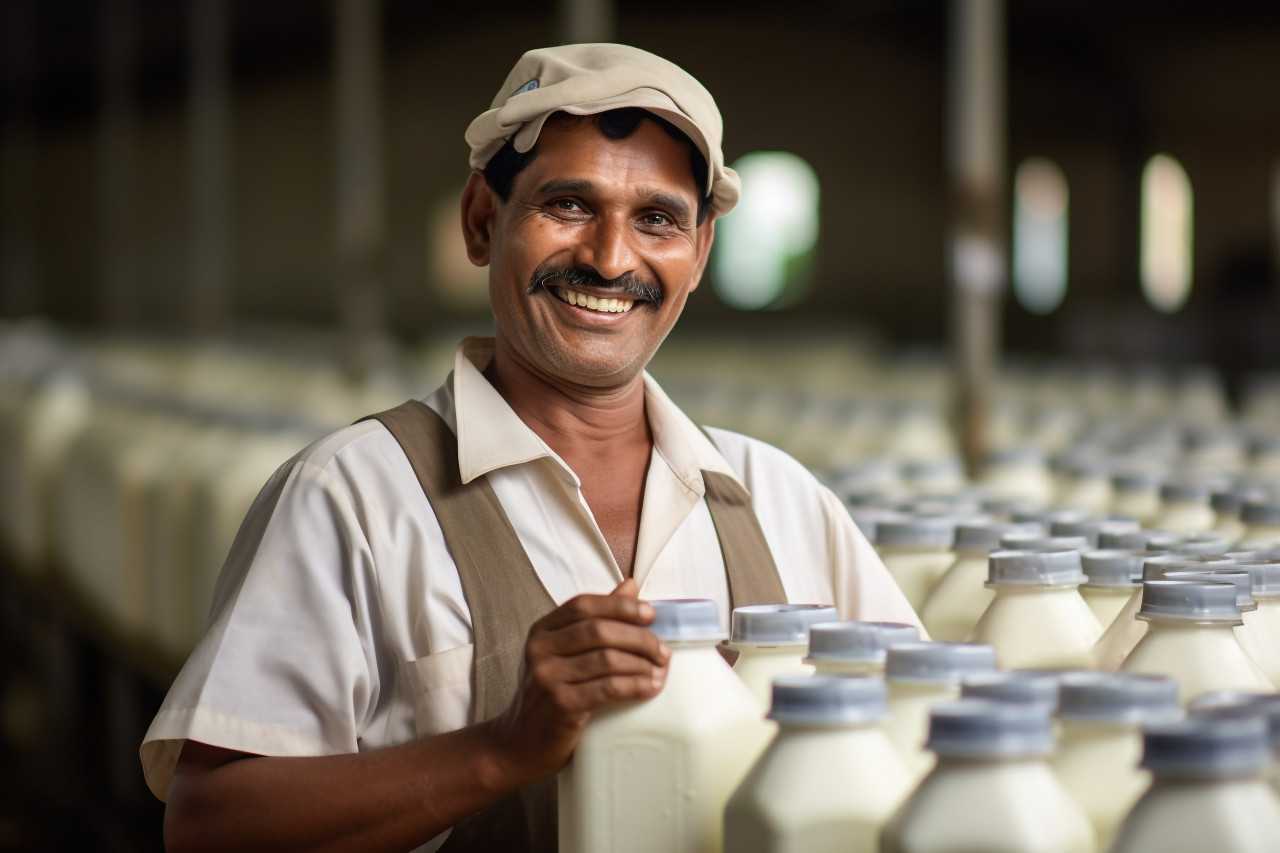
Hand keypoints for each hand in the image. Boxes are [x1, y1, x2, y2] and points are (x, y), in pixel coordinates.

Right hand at [487, 579, 670, 783]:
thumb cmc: (549, 696)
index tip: (651, 614)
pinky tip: (649, 688)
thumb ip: (595, 621)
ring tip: (660, 672)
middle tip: (663, 652)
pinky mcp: (560, 704)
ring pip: (607, 659)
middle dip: (640, 638)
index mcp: (542, 631)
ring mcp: (547, 677)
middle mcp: (540, 649)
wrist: (518, 744)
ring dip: (642, 664)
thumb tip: (630, 586)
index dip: (621, 606)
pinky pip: (607, 688)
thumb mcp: (564, 654)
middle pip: (600, 630)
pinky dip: (635, 686)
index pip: (585, 605)